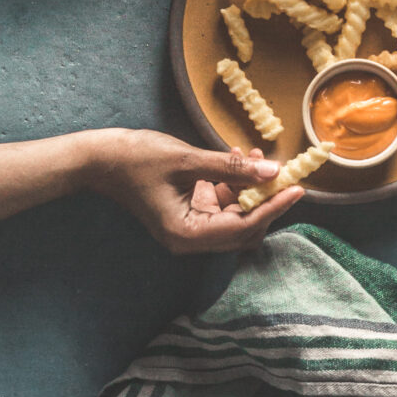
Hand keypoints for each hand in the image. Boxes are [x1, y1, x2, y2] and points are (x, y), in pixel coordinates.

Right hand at [83, 131, 305, 252]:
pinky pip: (221, 206)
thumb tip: (272, 172)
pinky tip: (241, 159)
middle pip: (244, 229)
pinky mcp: (187, 215)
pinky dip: (234, 186)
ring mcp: (188, 228)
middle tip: (284, 173)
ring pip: (235, 216)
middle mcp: (189, 239)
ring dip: (251, 190)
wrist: (99, 159)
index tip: (297, 189)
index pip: (244, 227)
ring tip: (258, 157)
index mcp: (186, 234)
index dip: (273, 208)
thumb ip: (231, 168)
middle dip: (266, 201)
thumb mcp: (187, 159)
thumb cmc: (135, 159)